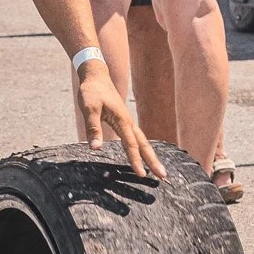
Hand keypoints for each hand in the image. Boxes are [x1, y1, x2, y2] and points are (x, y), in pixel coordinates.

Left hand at [73, 59, 165, 178]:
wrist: (96, 76)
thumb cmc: (91, 91)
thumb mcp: (88, 108)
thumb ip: (92, 127)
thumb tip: (95, 148)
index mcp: (122, 120)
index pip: (131, 144)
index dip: (136, 160)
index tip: (142, 175)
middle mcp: (128, 122)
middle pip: (144, 145)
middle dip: (153, 161)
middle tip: (164, 177)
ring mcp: (128, 122)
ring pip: (142, 142)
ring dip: (150, 156)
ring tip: (158, 171)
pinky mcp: (124, 122)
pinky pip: (136, 138)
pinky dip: (141, 149)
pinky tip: (143, 157)